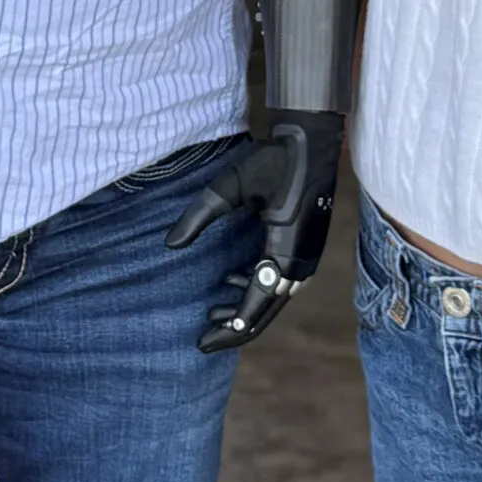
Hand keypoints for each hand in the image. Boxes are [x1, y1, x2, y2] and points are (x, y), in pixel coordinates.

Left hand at [164, 112, 344, 351]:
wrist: (311, 139)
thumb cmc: (273, 159)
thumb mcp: (229, 184)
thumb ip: (199, 215)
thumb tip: (170, 245)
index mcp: (286, 250)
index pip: (257, 302)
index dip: (231, 327)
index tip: (203, 341)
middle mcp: (302, 260)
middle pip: (268, 310)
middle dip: (235, 328)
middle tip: (202, 341)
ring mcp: (307, 254)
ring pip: (275, 297)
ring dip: (245, 308)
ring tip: (211, 312)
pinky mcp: (305, 244)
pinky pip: (280, 279)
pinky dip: (256, 287)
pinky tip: (232, 281)